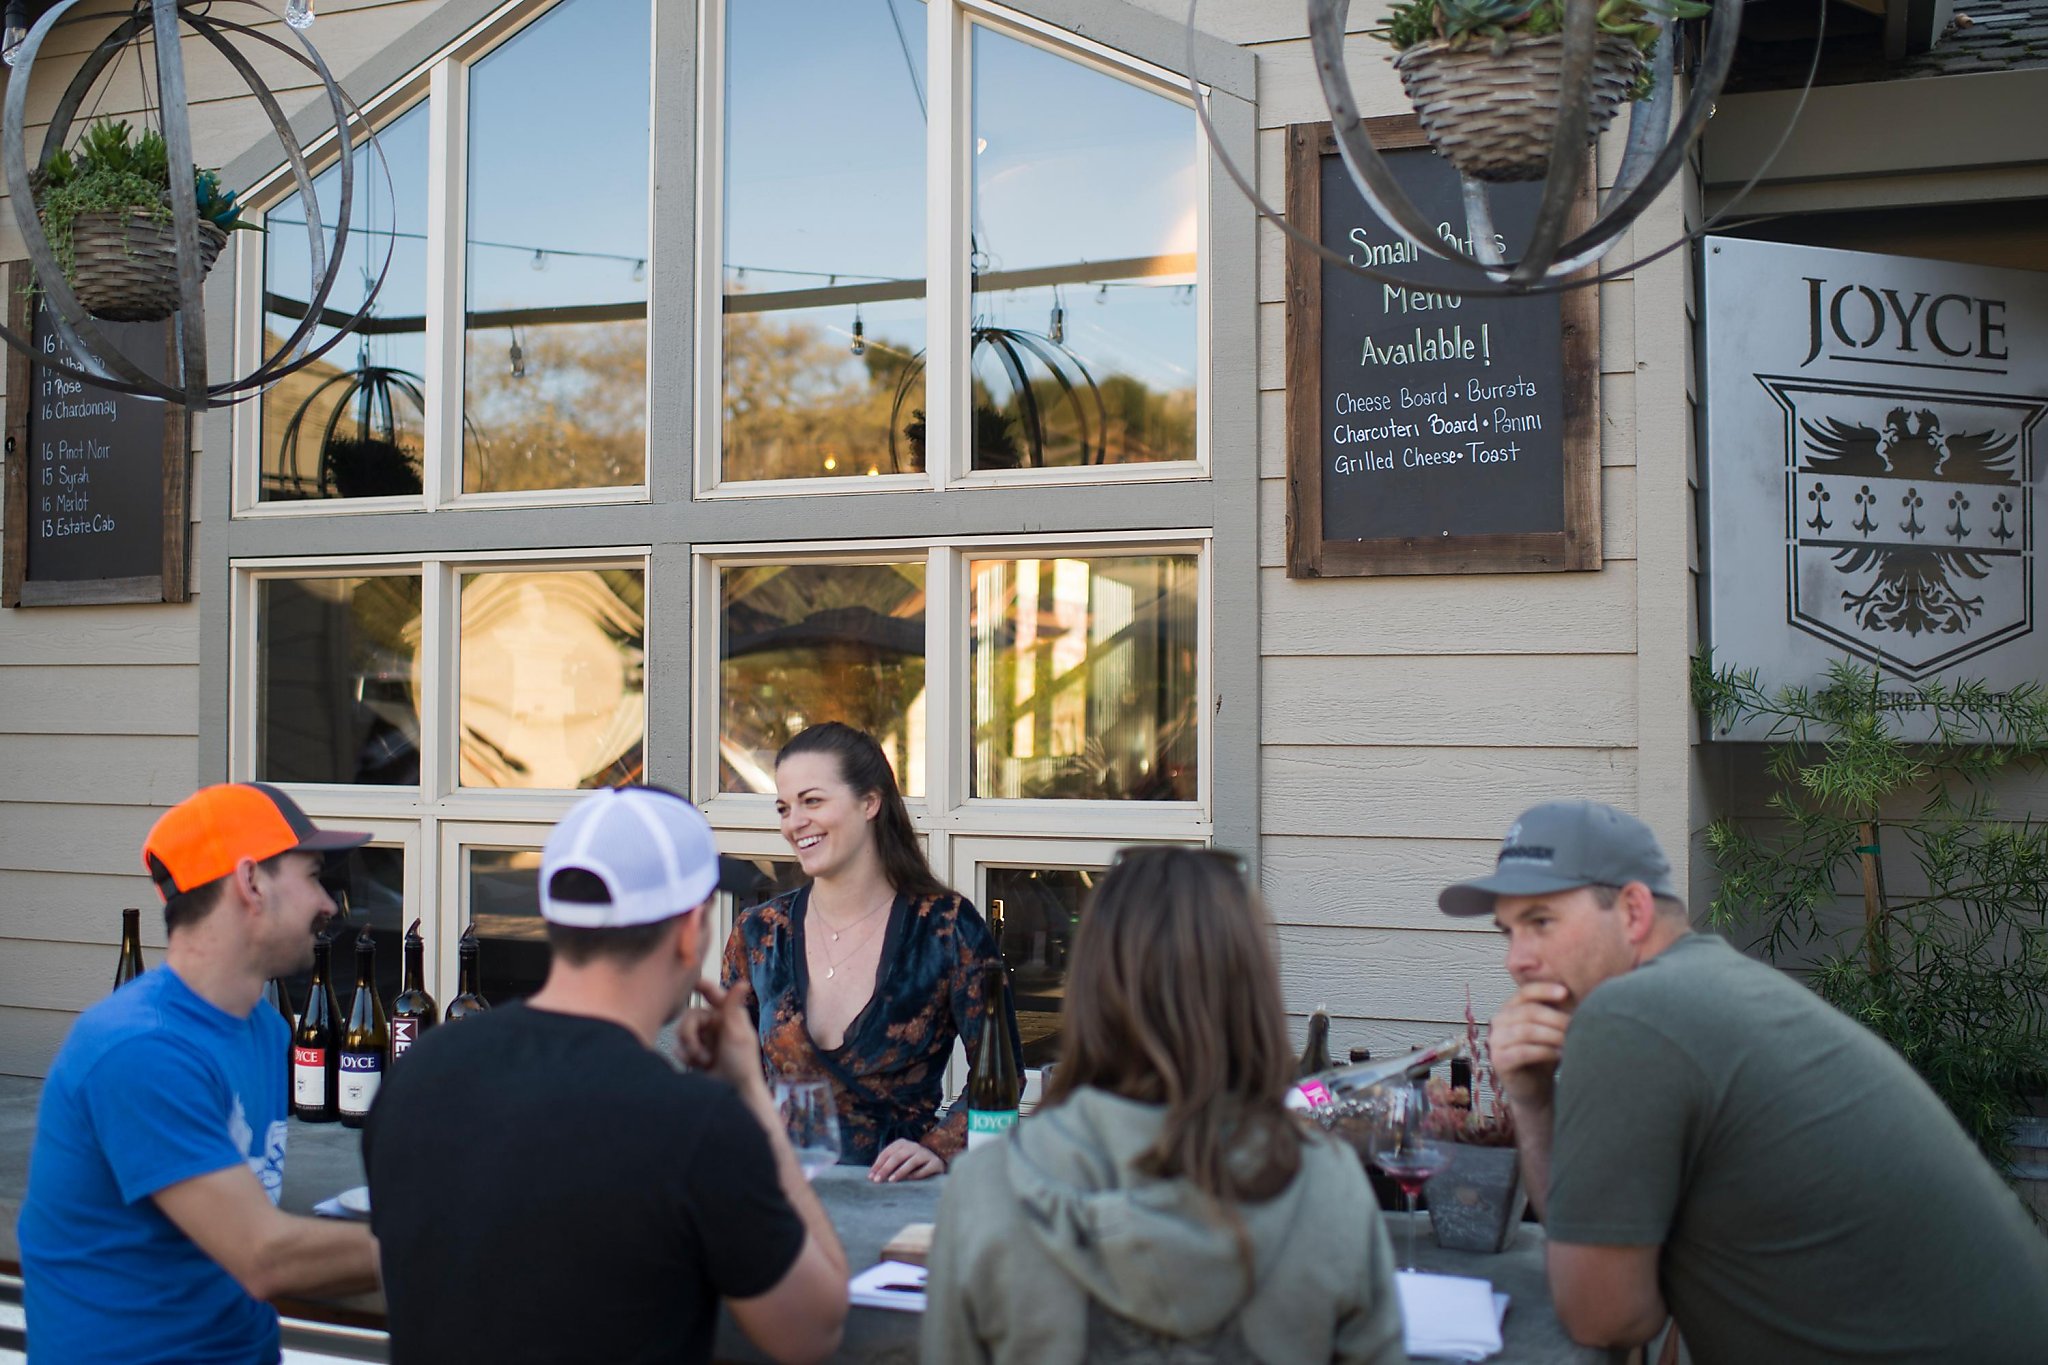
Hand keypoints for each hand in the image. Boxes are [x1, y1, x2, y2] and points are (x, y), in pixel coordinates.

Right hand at [677, 978, 764, 1097]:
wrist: (733, 1094)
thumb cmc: (742, 1064)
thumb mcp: (737, 1034)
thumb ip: (733, 1008)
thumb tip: (743, 982)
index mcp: (728, 1015)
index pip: (713, 994)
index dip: (701, 985)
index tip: (689, 981)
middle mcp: (715, 1024)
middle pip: (691, 1016)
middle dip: (691, 1034)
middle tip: (701, 1053)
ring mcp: (705, 1038)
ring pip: (682, 1031)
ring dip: (690, 1047)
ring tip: (703, 1061)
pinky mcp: (695, 1053)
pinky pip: (680, 1047)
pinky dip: (686, 1056)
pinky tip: (696, 1065)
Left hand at [868, 1139, 944, 1182]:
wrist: (937, 1161)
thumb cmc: (913, 1163)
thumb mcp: (900, 1159)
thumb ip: (888, 1164)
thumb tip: (872, 1176)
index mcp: (902, 1143)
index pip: (887, 1152)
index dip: (878, 1164)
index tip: (871, 1177)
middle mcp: (913, 1146)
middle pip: (897, 1157)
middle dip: (885, 1169)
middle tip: (877, 1180)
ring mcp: (925, 1153)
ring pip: (911, 1162)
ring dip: (900, 1172)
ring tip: (891, 1180)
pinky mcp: (935, 1163)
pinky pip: (924, 1170)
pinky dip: (916, 1175)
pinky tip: (910, 1181)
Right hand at [1488, 981, 1572, 1108]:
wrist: (1535, 1088)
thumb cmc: (1545, 1054)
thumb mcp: (1552, 1029)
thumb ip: (1557, 1011)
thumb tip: (1573, 993)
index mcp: (1509, 1009)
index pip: (1525, 992)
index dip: (1545, 990)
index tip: (1565, 993)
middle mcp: (1498, 1021)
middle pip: (1528, 1011)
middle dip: (1556, 1018)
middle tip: (1577, 1025)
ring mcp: (1495, 1041)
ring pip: (1526, 1031)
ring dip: (1553, 1035)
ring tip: (1570, 1041)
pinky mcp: (1499, 1061)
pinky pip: (1523, 1051)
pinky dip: (1546, 1051)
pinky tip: (1561, 1055)